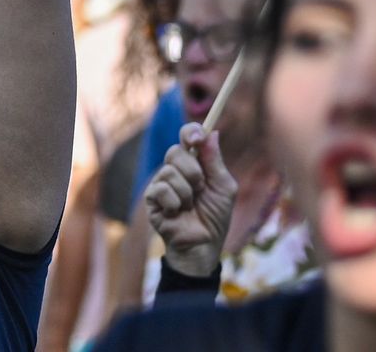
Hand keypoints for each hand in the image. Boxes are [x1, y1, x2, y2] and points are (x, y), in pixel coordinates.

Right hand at [144, 122, 237, 277]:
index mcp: (193, 163)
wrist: (205, 244)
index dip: (190, 133)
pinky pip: (161, 189)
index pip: (186, 137)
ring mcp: (161, 183)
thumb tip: (211, 132)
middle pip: (175, 151)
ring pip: (169, 171)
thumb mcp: (224, 187)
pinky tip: (177, 213)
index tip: (198, 138)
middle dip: (194, 171)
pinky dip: (175, 203)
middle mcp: (175, 170)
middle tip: (201, 189)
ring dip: (187, 192)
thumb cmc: (215, 217)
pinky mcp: (152, 200)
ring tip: (190, 207)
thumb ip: (215, 161)